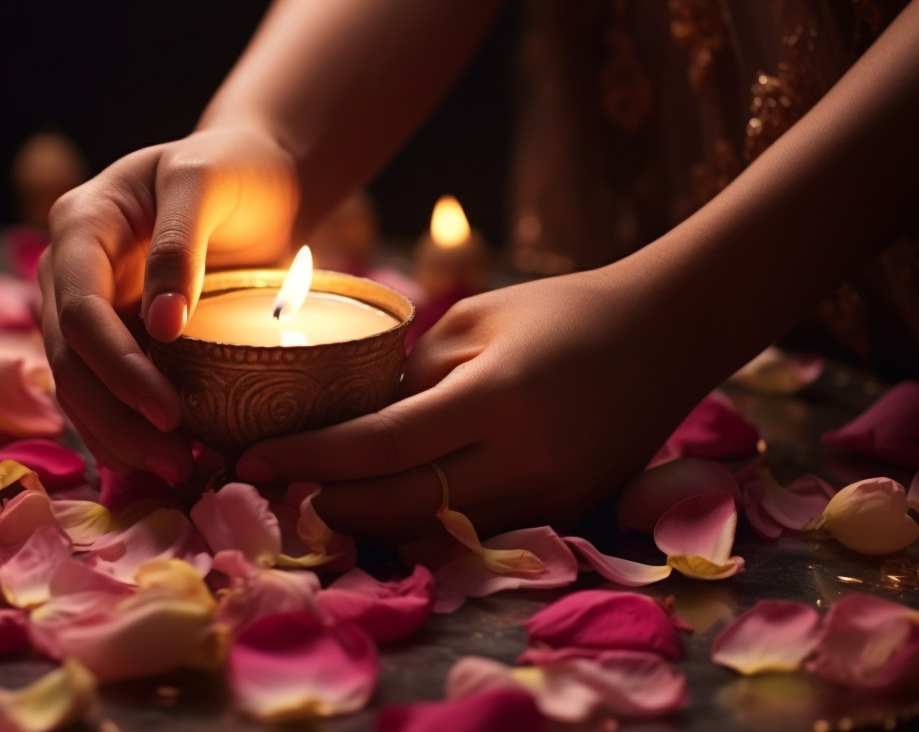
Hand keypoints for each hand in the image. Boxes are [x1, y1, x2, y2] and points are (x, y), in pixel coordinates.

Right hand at [39, 128, 298, 482]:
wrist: (251, 178)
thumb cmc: (233, 168)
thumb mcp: (207, 181)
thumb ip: (181, 244)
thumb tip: (162, 328)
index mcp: (81, 224)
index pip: (80, 311)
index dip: (118, 368)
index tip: (169, 413)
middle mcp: (69, 271)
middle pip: (70, 360)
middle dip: (116, 419)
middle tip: (177, 464)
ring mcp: (88, 307)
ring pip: (78, 387)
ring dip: (118, 438)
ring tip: (175, 475)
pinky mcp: (116, 338)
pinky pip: (105, 394)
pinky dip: (127, 432)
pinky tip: (163, 465)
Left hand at [234, 268, 706, 540]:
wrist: (666, 335)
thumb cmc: (562, 312)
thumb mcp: (474, 322)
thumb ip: (410, 377)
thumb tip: (351, 425)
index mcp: (496, 397)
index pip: (380, 444)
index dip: (309, 458)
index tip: (252, 458)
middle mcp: (524, 458)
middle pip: (399, 506)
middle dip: (327, 503)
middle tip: (272, 489)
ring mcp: (548, 495)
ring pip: (433, 531)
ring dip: (368, 523)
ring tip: (316, 500)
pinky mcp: (563, 511)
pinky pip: (473, 532)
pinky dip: (421, 526)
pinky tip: (383, 508)